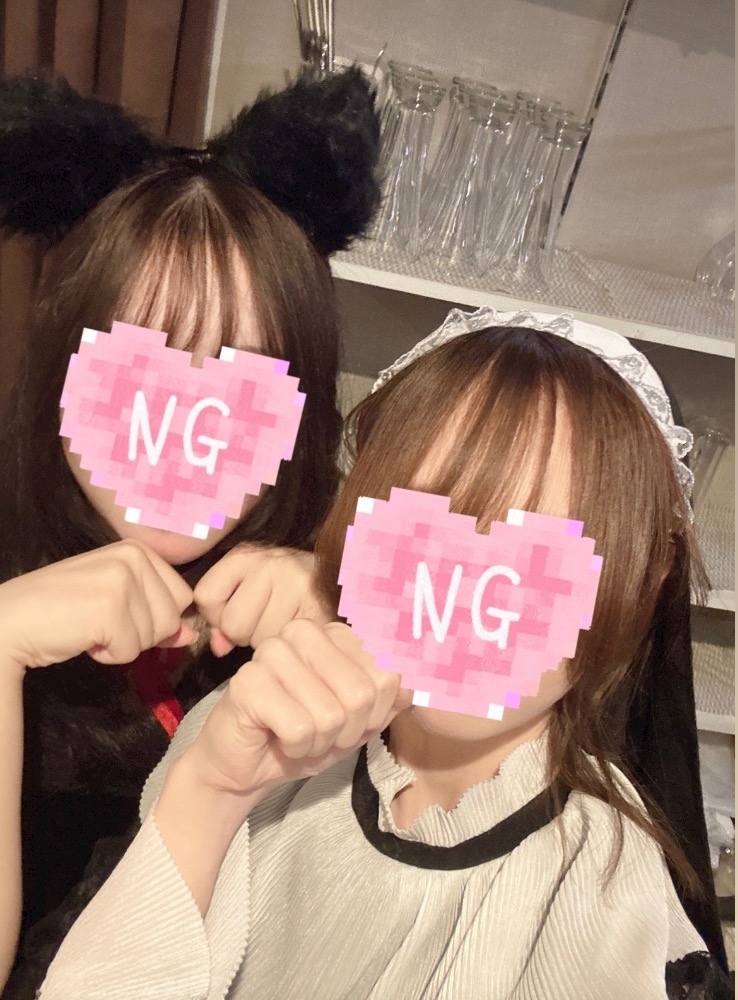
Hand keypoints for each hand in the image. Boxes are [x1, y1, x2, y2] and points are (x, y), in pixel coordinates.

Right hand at [0, 540, 195, 672]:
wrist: (11, 621)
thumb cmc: (60, 610)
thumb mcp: (115, 602)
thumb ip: (155, 613)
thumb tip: (190, 635)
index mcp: (137, 549)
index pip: (181, 597)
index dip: (154, 618)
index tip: (116, 613)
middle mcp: (133, 557)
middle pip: (172, 617)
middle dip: (141, 633)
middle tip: (101, 622)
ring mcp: (122, 580)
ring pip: (155, 636)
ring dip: (123, 644)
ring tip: (90, 627)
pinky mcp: (110, 608)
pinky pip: (132, 652)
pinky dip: (108, 656)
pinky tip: (83, 638)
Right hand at [184, 620, 412, 797]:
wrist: (247, 766)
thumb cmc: (305, 736)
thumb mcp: (361, 719)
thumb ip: (394, 694)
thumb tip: (428, 675)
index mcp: (335, 634)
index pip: (388, 673)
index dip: (375, 712)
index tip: (350, 720)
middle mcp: (304, 632)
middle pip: (362, 694)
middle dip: (347, 730)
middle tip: (321, 732)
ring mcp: (273, 652)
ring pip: (331, 714)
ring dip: (320, 741)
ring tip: (298, 735)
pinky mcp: (248, 681)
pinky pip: (301, 727)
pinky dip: (296, 747)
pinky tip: (278, 738)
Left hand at [194, 544, 330, 656]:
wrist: (342, 577)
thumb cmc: (286, 588)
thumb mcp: (249, 589)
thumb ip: (223, 618)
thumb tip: (219, 648)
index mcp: (246, 553)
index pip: (206, 595)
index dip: (215, 615)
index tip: (232, 614)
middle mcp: (271, 563)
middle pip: (232, 624)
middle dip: (243, 633)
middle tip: (264, 621)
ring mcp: (297, 584)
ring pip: (259, 639)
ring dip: (269, 641)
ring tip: (285, 622)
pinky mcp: (317, 608)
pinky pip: (286, 643)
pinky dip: (289, 645)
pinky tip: (298, 630)